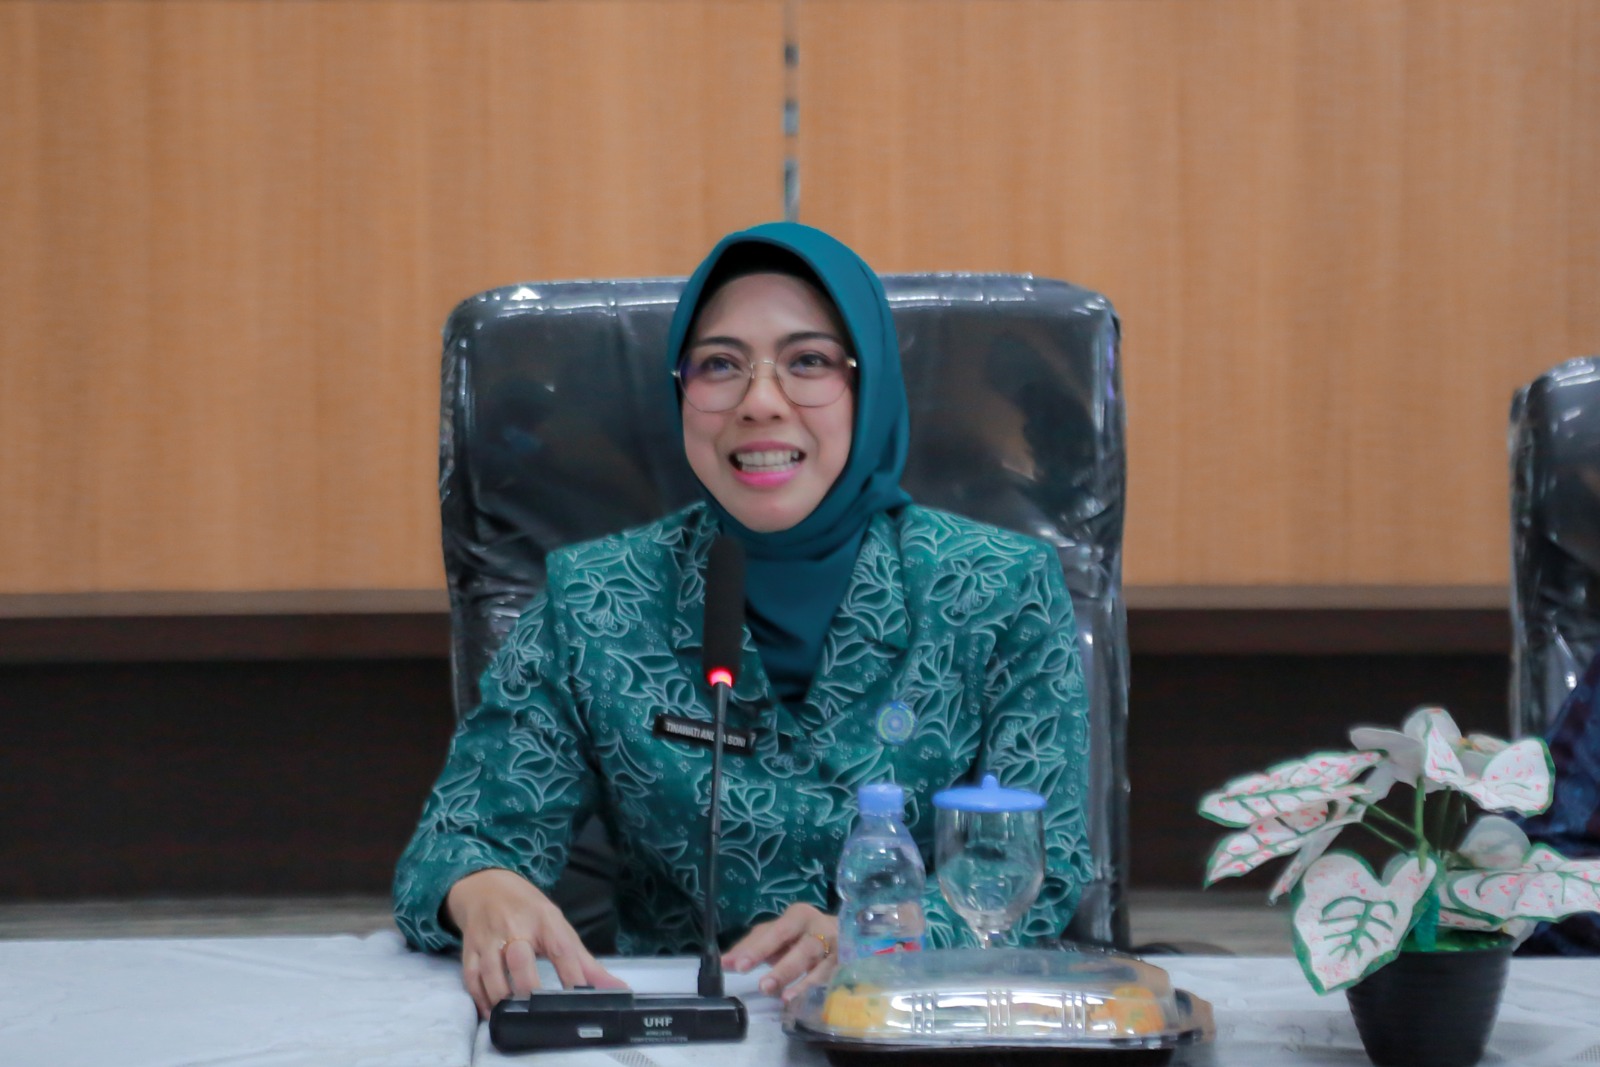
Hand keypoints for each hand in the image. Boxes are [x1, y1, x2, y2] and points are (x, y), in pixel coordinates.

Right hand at [445, 868, 625, 1018]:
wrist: (486, 886)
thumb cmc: (530, 911)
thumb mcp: (559, 927)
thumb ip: (586, 962)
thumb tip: (618, 988)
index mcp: (544, 919)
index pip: (561, 948)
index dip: (572, 975)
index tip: (580, 998)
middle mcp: (514, 926)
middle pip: (520, 958)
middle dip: (529, 986)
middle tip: (538, 1010)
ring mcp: (488, 938)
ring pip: (490, 971)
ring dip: (501, 997)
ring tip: (515, 1016)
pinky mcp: (469, 947)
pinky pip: (471, 976)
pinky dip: (480, 998)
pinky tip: (493, 1013)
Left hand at [721, 902, 838, 1002]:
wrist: (843, 934)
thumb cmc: (800, 935)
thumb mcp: (776, 935)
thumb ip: (751, 947)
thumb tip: (724, 962)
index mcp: (798, 916)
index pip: (777, 932)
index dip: (758, 949)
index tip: (739, 966)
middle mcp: (820, 929)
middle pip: (801, 948)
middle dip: (782, 968)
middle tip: (762, 986)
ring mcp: (835, 948)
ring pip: (819, 965)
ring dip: (800, 982)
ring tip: (781, 997)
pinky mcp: (844, 966)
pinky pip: (829, 979)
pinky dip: (813, 990)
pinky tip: (797, 1001)